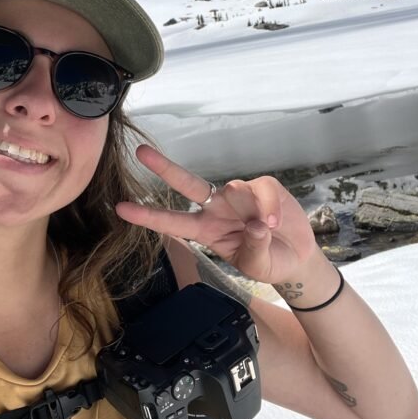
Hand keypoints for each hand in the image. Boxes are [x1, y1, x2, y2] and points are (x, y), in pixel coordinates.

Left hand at [115, 145, 318, 284]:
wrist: (297, 259)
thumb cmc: (268, 262)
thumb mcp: (257, 266)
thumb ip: (254, 250)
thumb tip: (257, 226)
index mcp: (206, 231)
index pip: (172, 222)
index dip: (147, 215)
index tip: (120, 208)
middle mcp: (216, 209)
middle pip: (186, 184)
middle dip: (164, 168)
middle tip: (140, 152)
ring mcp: (238, 196)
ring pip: (234, 188)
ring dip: (253, 208)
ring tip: (270, 229)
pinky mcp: (263, 188)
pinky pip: (263, 189)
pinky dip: (270, 205)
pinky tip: (277, 222)